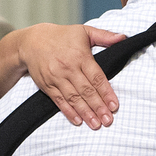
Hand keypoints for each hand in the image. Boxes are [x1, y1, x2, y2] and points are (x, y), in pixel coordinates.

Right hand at [0, 23, 125, 129]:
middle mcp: (68, 69)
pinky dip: (68, 112)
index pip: (96, 77)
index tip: (114, 105)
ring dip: (85, 113)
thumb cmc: (62, 36)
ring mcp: (56, 78)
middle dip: (98, 107)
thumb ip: (105, 36)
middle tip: (108, 120)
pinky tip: (78, 121)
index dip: (106, 92)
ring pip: (73, 98)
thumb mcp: (85, 31)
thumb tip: (124, 38)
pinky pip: (59, 101)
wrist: (31, 41)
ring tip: (96, 124)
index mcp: (80, 56)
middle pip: (86, 91)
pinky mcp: (47, 85)